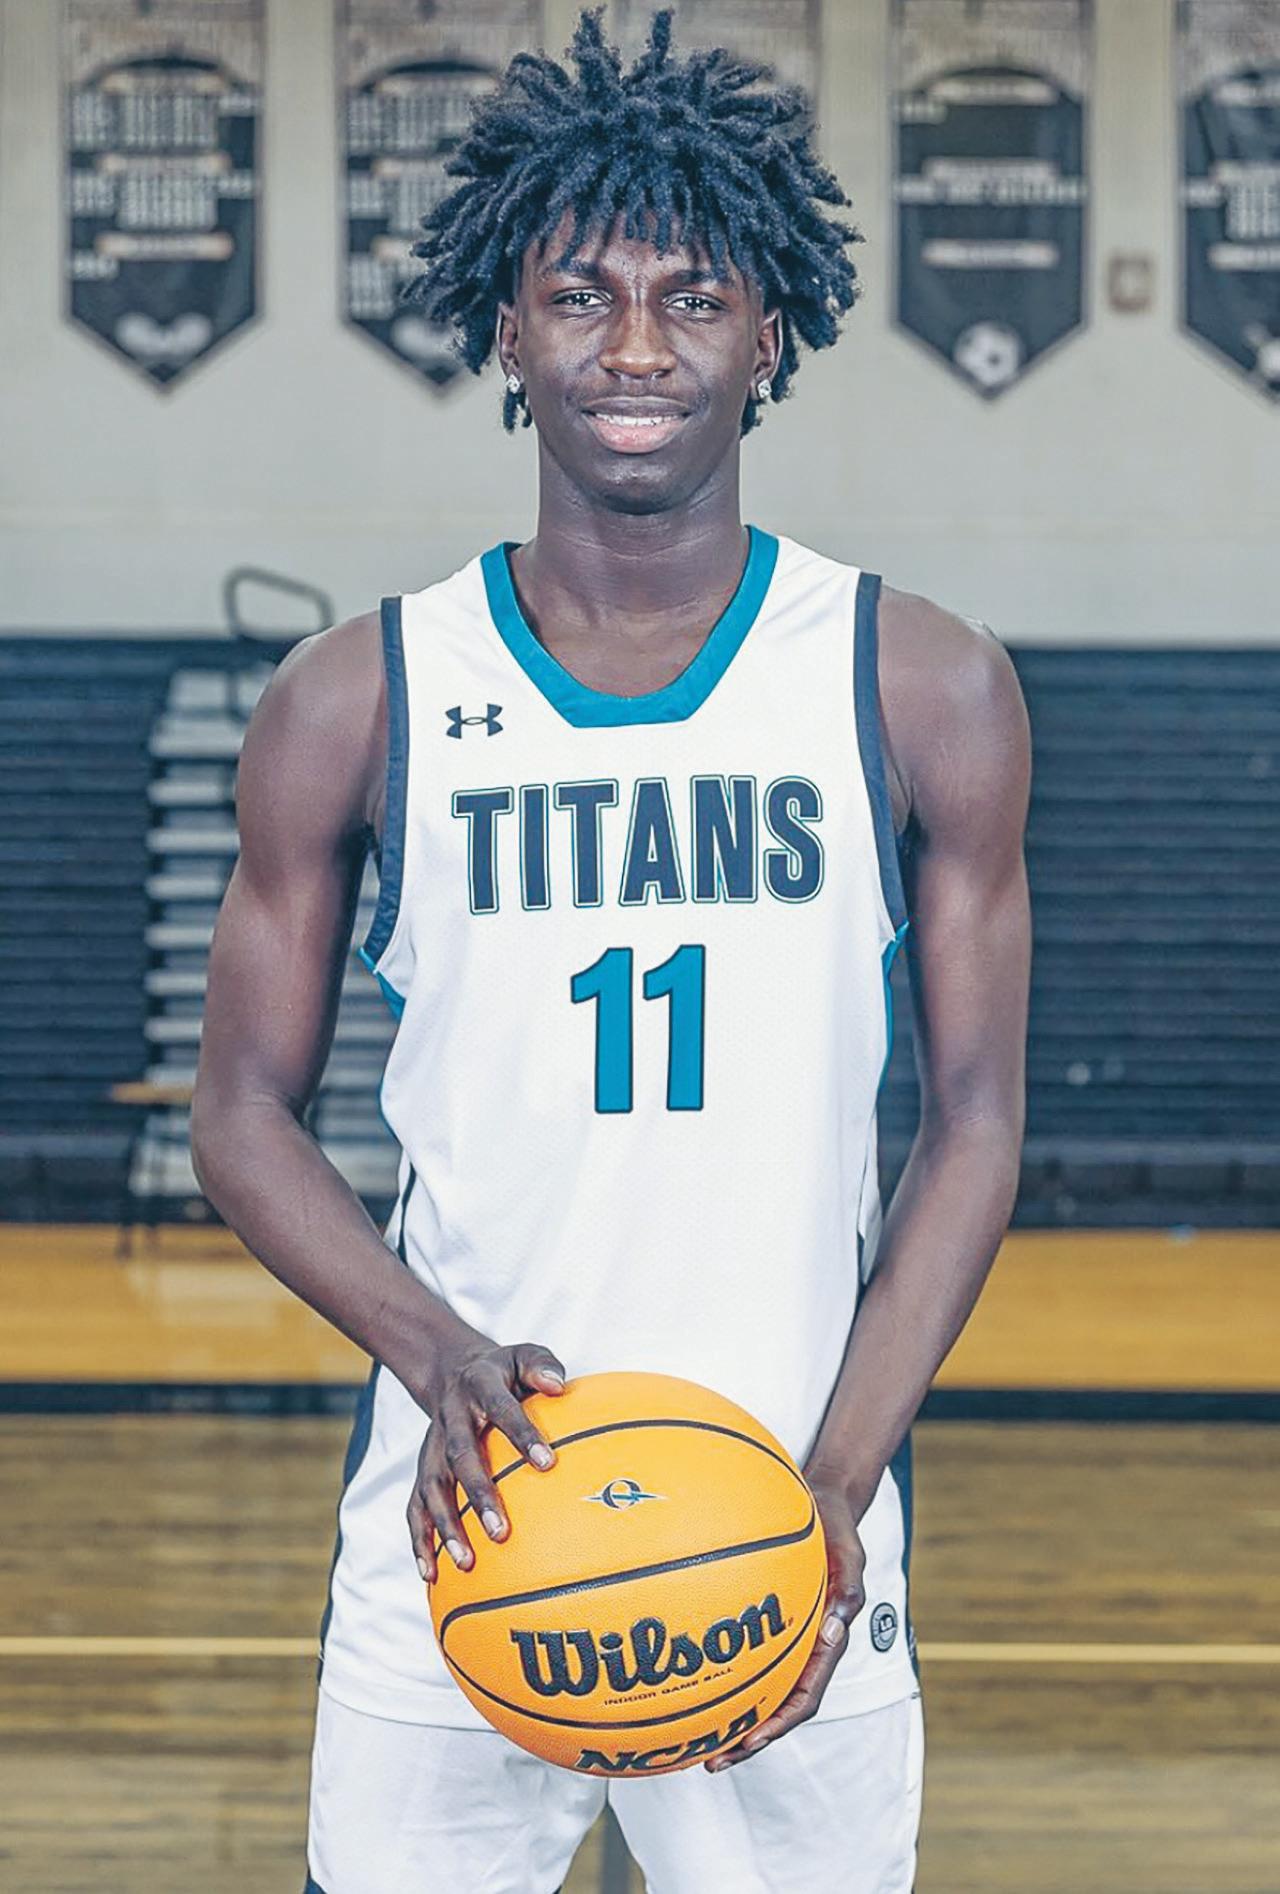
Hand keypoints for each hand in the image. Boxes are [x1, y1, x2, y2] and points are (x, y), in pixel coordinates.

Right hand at [406, 1339, 566, 1583]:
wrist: (453, 1371)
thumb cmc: (505, 1372)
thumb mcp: (524, 1354)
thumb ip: (542, 1365)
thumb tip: (559, 1387)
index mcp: (479, 1388)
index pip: (501, 1410)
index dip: (521, 1434)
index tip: (547, 1463)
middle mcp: (451, 1419)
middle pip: (460, 1458)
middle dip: (478, 1495)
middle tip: (501, 1532)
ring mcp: (432, 1447)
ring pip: (432, 1488)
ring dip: (446, 1527)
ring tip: (466, 1562)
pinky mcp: (423, 1469)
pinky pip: (415, 1507)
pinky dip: (420, 1540)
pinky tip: (432, 1575)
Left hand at [706, 1469, 865, 1771]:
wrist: (823, 1503)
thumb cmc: (838, 1529)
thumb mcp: (851, 1552)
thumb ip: (849, 1588)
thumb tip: (834, 1626)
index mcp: (829, 1642)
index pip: (806, 1697)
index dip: (779, 1725)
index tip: (751, 1742)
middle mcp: (805, 1649)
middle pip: (778, 1708)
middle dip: (748, 1740)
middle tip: (712, 1760)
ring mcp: (787, 1639)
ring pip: (760, 1689)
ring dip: (733, 1719)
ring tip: (694, 1742)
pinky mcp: (769, 1622)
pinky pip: (746, 1656)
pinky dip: (723, 1676)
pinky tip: (689, 1680)